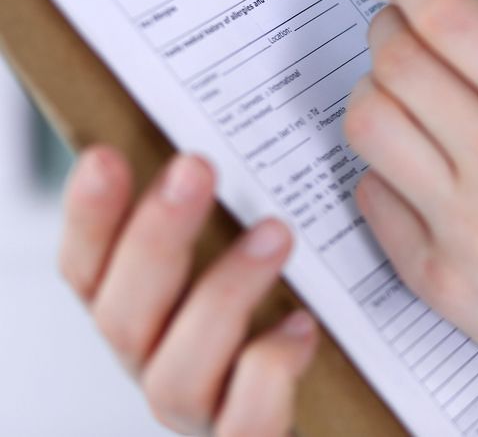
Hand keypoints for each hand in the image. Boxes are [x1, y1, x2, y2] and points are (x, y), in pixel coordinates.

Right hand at [59, 148, 317, 435]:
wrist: (334, 399)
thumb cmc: (288, 310)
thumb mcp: (251, 249)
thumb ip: (230, 206)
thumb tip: (231, 127)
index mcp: (144, 312)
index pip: (87, 269)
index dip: (89, 217)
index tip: (106, 156)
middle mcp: (157, 361)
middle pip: (122, 313)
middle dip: (156, 236)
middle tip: (196, 169)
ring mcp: (201, 409)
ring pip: (176, 371)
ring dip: (222, 293)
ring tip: (275, 234)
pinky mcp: (247, 436)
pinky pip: (244, 422)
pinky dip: (271, 371)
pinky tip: (303, 326)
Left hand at [345, 0, 477, 420]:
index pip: (452, 19)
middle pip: (397, 64)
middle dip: (392, 26)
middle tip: (407, 28)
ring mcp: (465, 234)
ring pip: (367, 122)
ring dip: (381, 90)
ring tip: (414, 98)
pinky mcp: (436, 281)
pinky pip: (373, 193)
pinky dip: (391, 165)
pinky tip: (429, 168)